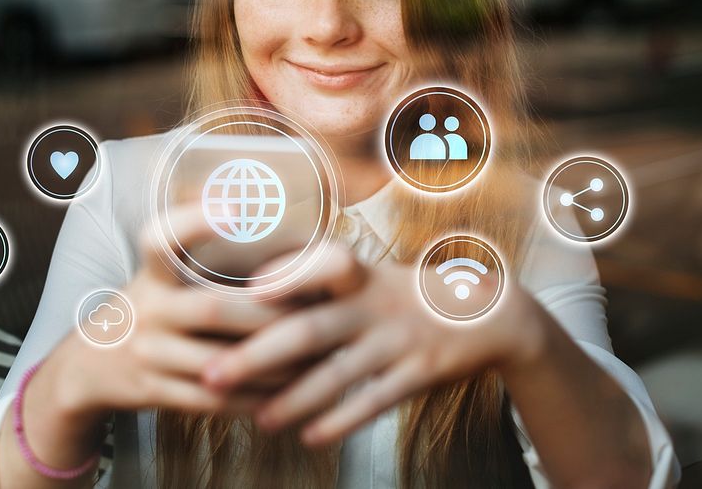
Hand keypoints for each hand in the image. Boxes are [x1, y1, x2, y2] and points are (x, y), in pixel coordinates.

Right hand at [50, 206, 291, 420]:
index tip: (235, 209)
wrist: (88, 368)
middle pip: (212, 308)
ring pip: (219, 361)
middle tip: (314, 312)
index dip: (194, 221)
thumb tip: (265, 221)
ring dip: (271, 363)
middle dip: (267, 314)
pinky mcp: (155, 392)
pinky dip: (254, 397)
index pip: (160, 239)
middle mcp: (148, 310)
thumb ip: (198, 256)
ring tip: (313, 358)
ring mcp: (149, 354)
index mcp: (152, 275)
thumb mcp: (158, 276)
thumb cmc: (148, 310)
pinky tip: (286, 393)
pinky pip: (214, 400)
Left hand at [201, 245, 538, 445]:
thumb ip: (320, 277)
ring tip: (258, 419)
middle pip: (308, 330)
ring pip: (336, 375)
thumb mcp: (372, 274)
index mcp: (360, 275)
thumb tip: (255, 281)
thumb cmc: (410, 294)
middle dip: (256, 355)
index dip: (285, 275)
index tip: (245, 291)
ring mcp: (397, 341)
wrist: (489, 315)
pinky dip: (341, 420)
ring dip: (292, 400)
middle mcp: (374, 305)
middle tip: (212, 374)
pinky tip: (310, 437)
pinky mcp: (418, 373)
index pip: (320, 265)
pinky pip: (374, 401)